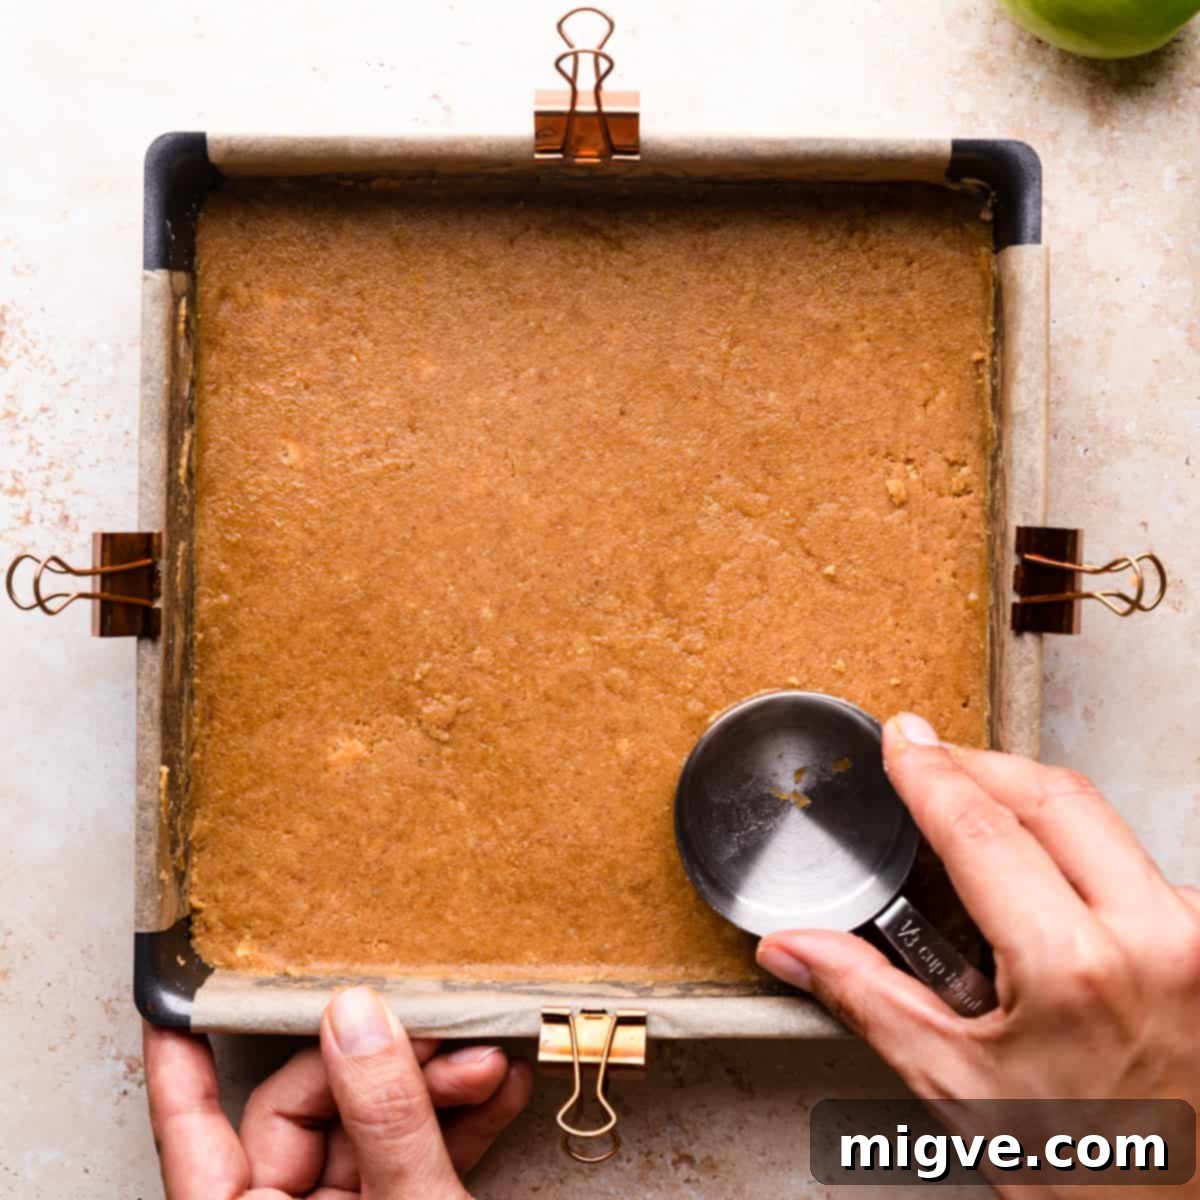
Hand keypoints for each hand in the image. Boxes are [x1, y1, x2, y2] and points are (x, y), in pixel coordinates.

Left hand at [145, 986, 531, 1198]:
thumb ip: (386, 1121)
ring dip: (436, 1088)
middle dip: (383, 1064)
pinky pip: (418, 1157)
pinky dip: (460, 1123)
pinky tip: (495, 1090)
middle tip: (438, 1034)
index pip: (198, 1137)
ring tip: (485, 1062)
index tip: (180, 1003)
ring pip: (373, 1130)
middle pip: (310, 1115)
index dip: (181, 1068)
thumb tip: (357, 1018)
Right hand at [757, 713, 1199, 1192]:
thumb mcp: (959, 1084)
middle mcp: (1155, 939)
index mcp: (1075, 970)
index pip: (981, 828)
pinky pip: (1142, 861)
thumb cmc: (1090, 1172)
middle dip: (980, 762)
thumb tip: (794, 948)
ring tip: (979, 811)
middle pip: (1054, 796)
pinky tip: (1046, 868)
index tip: (901, 740)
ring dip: (1034, 801)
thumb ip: (867, 996)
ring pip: (1106, 820)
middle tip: (929, 754)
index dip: (929, 772)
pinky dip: (1084, 847)